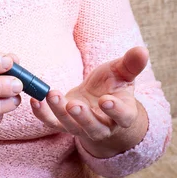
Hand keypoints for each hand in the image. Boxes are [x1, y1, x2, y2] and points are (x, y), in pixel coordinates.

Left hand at [31, 47, 149, 157]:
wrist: (99, 101)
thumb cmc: (113, 86)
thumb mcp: (123, 73)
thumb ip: (131, 64)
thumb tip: (142, 49)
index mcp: (123, 114)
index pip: (123, 116)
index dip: (115, 110)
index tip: (106, 100)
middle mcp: (103, 125)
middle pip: (94, 127)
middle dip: (83, 117)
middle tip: (73, 105)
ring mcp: (81, 127)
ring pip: (71, 126)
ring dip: (59, 112)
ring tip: (51, 94)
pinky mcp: (64, 123)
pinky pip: (52, 123)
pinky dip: (42, 114)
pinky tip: (34, 100)